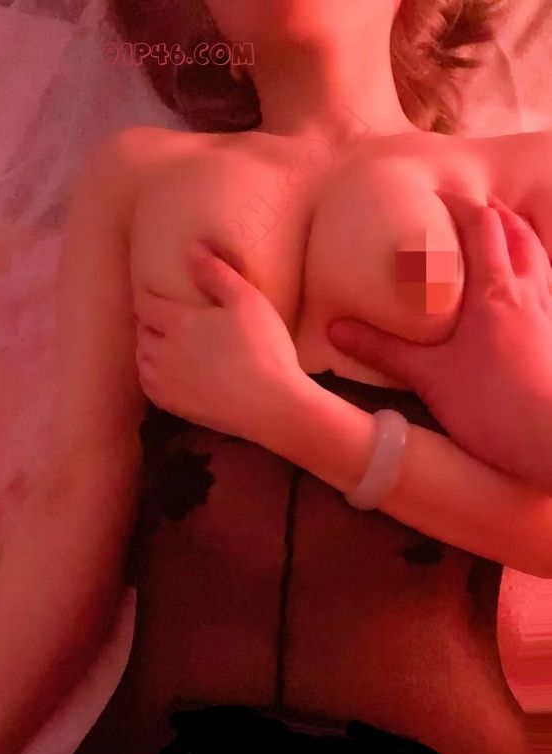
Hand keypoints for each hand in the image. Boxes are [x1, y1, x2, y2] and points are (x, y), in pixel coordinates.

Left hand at [134, 243, 302, 440]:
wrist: (271, 405)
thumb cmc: (264, 348)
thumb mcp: (247, 301)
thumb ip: (217, 273)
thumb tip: (192, 249)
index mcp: (178, 322)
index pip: (146, 303)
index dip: (147, 294)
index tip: (153, 290)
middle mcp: (162, 352)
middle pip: (142, 332)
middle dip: (148, 322)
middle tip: (160, 317)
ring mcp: (165, 382)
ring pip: (143, 359)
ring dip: (149, 348)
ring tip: (163, 343)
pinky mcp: (173, 405)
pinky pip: (150, 385)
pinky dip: (153, 374)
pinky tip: (167, 372)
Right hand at [327, 193, 551, 491]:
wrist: (548, 443)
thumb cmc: (491, 407)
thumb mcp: (429, 378)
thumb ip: (383, 351)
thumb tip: (336, 329)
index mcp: (495, 290)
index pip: (483, 226)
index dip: (463, 204)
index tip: (441, 197)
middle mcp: (528, 293)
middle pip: (520, 234)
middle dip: (499, 215)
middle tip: (477, 209)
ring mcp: (548, 317)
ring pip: (541, 260)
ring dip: (523, 241)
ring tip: (504, 240)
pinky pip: (548, 295)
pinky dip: (535, 280)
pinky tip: (522, 298)